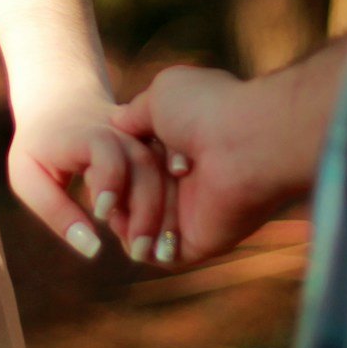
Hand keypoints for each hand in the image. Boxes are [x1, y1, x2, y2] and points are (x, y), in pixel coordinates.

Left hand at [6, 90, 170, 263]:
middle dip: (147, 211)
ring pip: (166, 169)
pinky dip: (175, 205)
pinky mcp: (155, 147)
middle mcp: (119, 130)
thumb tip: (92, 249)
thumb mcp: (28, 177)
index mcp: (84, 133)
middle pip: (144, 164)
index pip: (105, 149)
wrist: (62, 102)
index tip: (101, 214)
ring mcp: (141, 137)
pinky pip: (174, 173)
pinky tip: (165, 235)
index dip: (109, 180)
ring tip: (159, 252)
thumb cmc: (39, 147)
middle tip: (141, 252)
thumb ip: (56, 212)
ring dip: (167, 212)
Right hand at [112, 65, 312, 266]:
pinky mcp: (196, 243)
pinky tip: (129, 225)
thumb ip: (135, 113)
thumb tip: (116, 123)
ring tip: (119, 202)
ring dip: (126, 213)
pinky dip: (137, 243)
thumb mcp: (160, 94)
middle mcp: (185, 179)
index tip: (103, 150)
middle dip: (115, 187)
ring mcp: (191, 212)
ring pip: (138, 223)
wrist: (243, 144)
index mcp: (180, 144)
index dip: (114, 160)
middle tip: (115, 178)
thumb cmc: (204, 111)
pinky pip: (155, 253)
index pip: (133, 162)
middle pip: (131, 193)